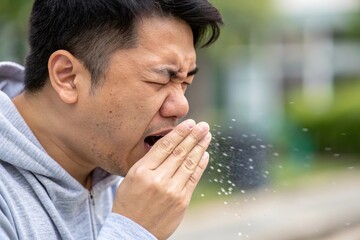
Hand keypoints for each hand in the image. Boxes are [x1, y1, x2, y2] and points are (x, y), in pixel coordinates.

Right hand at [112, 119, 210, 238]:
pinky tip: (205, 155)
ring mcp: (172, 191)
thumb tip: (170, 144)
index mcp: (142, 171)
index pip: (165, 146)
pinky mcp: (182, 201)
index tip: (189, 123)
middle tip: (203, 125)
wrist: (132, 232)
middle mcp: (158, 180)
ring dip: (200, 147)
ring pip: (189, 163)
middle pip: (180, 152)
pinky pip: (194, 179)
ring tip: (207, 136)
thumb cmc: (129, 202)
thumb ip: (149, 161)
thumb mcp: (131, 177)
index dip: (179, 133)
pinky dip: (200, 165)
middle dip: (194, 136)